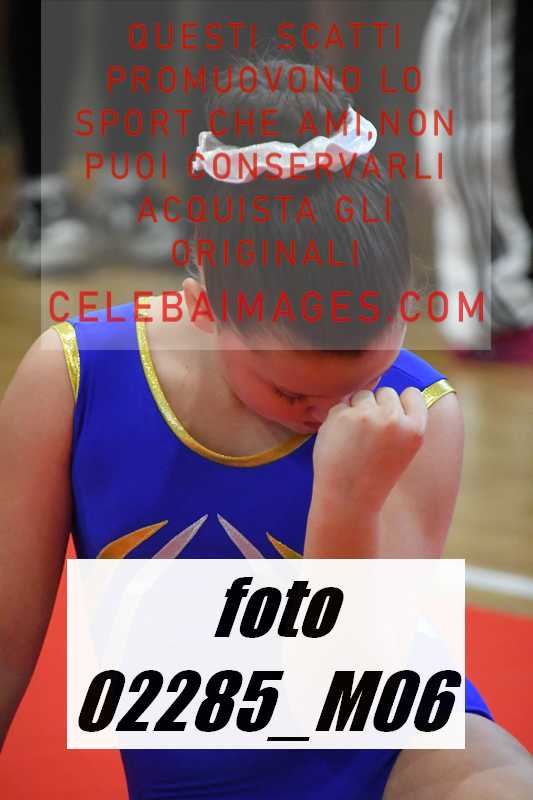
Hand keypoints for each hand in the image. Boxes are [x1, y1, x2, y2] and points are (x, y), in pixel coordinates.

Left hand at [311, 387, 427, 513]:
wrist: (348, 498)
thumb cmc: (375, 476)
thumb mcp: (404, 449)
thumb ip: (403, 421)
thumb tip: (391, 392)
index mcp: (415, 429)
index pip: (412, 394)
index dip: (401, 404)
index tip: (392, 419)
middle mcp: (393, 419)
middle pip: (387, 392)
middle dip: (378, 407)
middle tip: (370, 435)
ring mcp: (366, 416)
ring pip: (363, 394)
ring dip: (357, 409)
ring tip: (355, 438)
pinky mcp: (341, 416)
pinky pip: (341, 404)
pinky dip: (338, 418)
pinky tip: (340, 440)